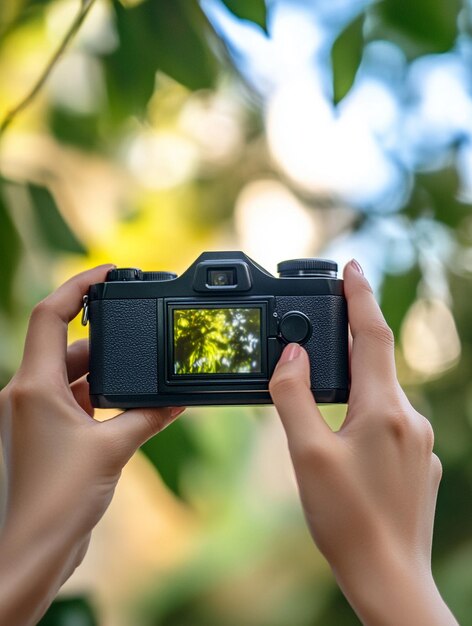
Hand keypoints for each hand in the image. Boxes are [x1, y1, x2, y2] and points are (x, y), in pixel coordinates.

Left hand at [0, 265, 183, 625]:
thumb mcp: (113, 447)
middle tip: (143, 332)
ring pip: (75, 378)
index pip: (49, 316)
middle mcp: (28, 394)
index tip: (108, 271)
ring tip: (147, 378)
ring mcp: (36, 415)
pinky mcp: (48, 435)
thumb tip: (179, 401)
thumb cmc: (59, 499)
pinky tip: (135, 408)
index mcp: (34, 386)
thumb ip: (148, 417)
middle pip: (69, 347)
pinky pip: (78, 403)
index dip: (77, 286)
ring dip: (109, 377)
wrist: (35, 551)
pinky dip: (104, 401)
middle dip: (108, 341)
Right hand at [269, 260, 456, 625]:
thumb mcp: (306, 453)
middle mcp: (409, 419)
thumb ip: (294, 396)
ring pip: (383, 396)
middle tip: (326, 327)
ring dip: (356, 386)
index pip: (374, 335)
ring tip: (325, 404)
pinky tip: (347, 445)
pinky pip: (391, 423)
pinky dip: (367, 415)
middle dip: (352, 341)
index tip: (353, 266)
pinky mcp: (420, 463)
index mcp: (383, 409)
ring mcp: (420, 442)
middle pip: (378, 363)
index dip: (360, 296)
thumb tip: (293, 354)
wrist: (390, 578)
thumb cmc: (347, 519)